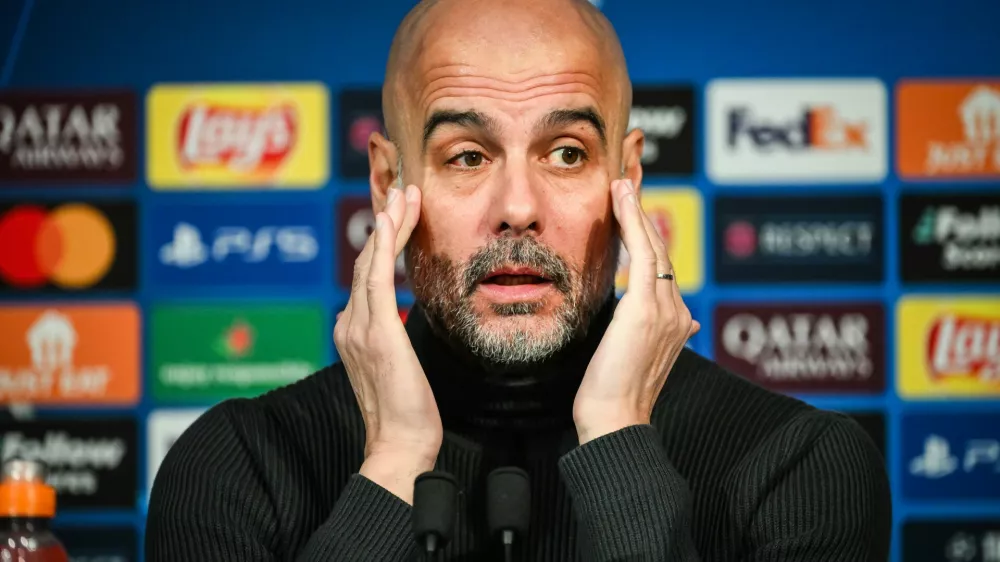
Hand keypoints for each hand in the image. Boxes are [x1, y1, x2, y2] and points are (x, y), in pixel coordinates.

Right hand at [333, 184, 442, 503]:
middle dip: (386, 224)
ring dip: (388, 225)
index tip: (399, 217)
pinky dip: (382, 245)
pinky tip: (391, 220)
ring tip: (403, 194)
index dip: (382, 243)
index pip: (367, 276)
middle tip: (403, 191)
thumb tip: (400, 320)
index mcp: (354, 331)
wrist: (399, 445)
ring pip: (368, 262)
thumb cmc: (408, 413)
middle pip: (364, 261)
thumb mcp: (400, 366)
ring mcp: (358, 327)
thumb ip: (394, 339)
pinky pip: (374, 278)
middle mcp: (349, 324)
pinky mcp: (375, 332)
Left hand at [573, 179, 699, 444]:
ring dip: (637, 210)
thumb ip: (655, 335)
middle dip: (644, 214)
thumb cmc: (613, 394)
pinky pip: (645, 254)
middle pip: (663, 250)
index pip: (663, 268)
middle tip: (629, 180)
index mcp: (677, 323)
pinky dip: (634, 222)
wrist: (614, 420)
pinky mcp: (647, 308)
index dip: (648, 235)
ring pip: (656, 246)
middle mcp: (678, 312)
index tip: (634, 209)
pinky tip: (622, 200)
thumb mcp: (637, 358)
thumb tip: (687, 326)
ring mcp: (667, 309)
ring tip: (623, 182)